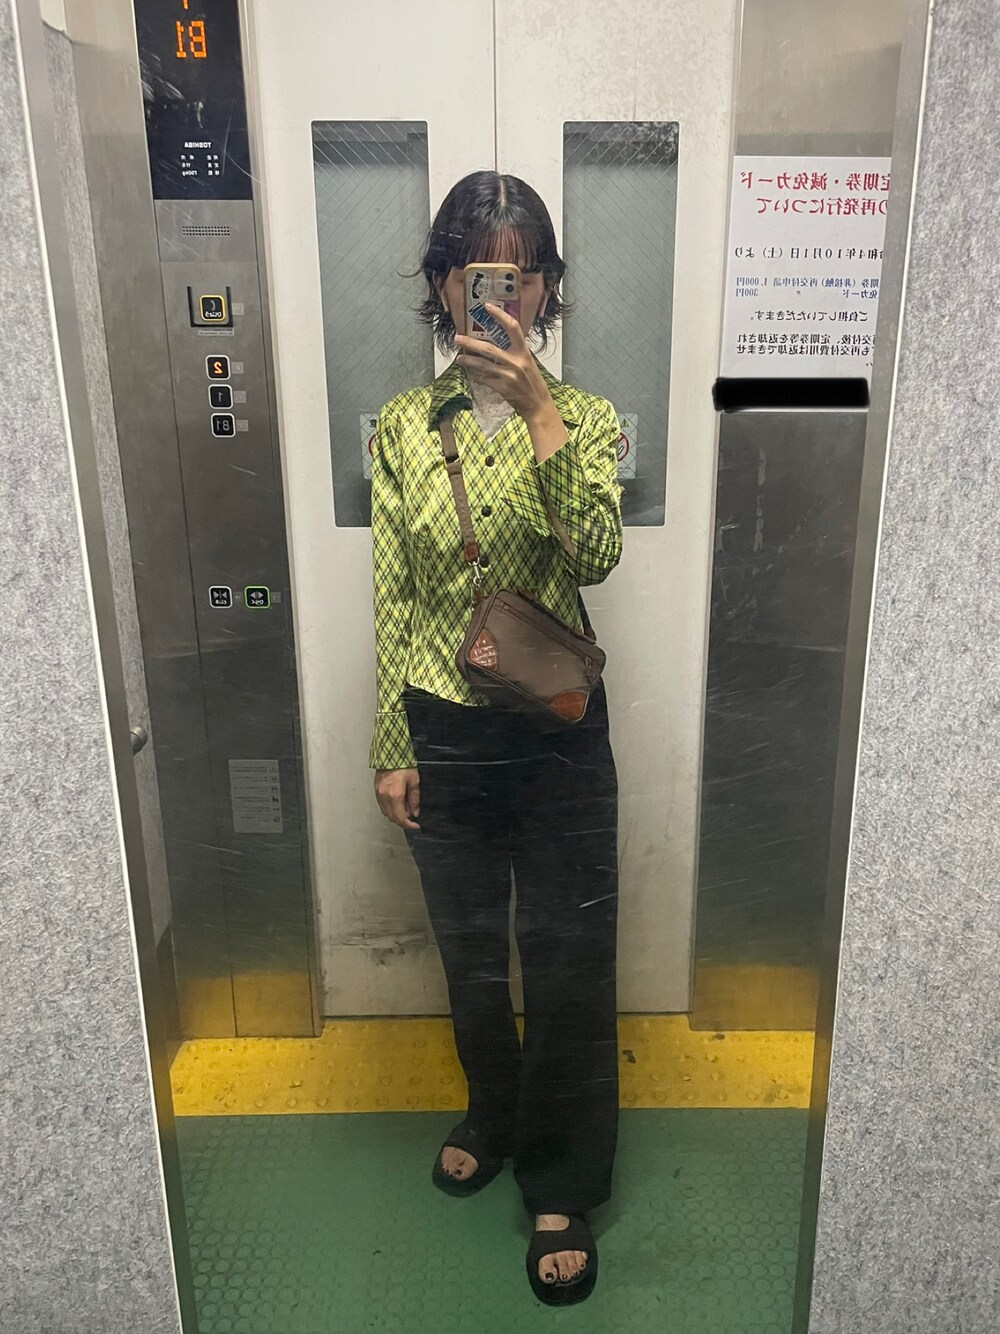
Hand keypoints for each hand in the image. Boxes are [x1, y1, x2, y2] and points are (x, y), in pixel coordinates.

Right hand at [375, 767, 420, 829]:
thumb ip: (414, 799)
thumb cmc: (403, 764)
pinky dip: (390, 809)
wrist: (390, 754)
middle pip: (392, 818)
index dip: (409, 825)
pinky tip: (397, 804)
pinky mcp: (376, 791)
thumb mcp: (414, 781)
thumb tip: (415, 812)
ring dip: (396, 816)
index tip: (415, 826)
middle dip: (403, 821)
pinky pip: (382, 806)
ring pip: (386, 813)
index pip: (401, 818)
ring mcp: (379, 794)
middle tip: (412, 819)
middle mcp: (385, 797)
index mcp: (395, 795)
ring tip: (405, 809)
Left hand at [454, 303, 553, 421]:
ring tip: (459, 357)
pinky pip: (484, 378)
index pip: (512, 328)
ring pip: (482, 365)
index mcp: (524, 352)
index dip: (500, 315)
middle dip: (471, 343)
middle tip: (458, 338)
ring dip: (468, 360)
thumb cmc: (533, 382)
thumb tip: (497, 340)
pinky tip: (470, 371)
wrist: (537, 404)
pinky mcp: (502, 388)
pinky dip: (476, 374)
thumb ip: (515, 351)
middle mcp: (516, 362)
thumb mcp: (528, 362)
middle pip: (489, 349)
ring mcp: (508, 376)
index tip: (487, 306)